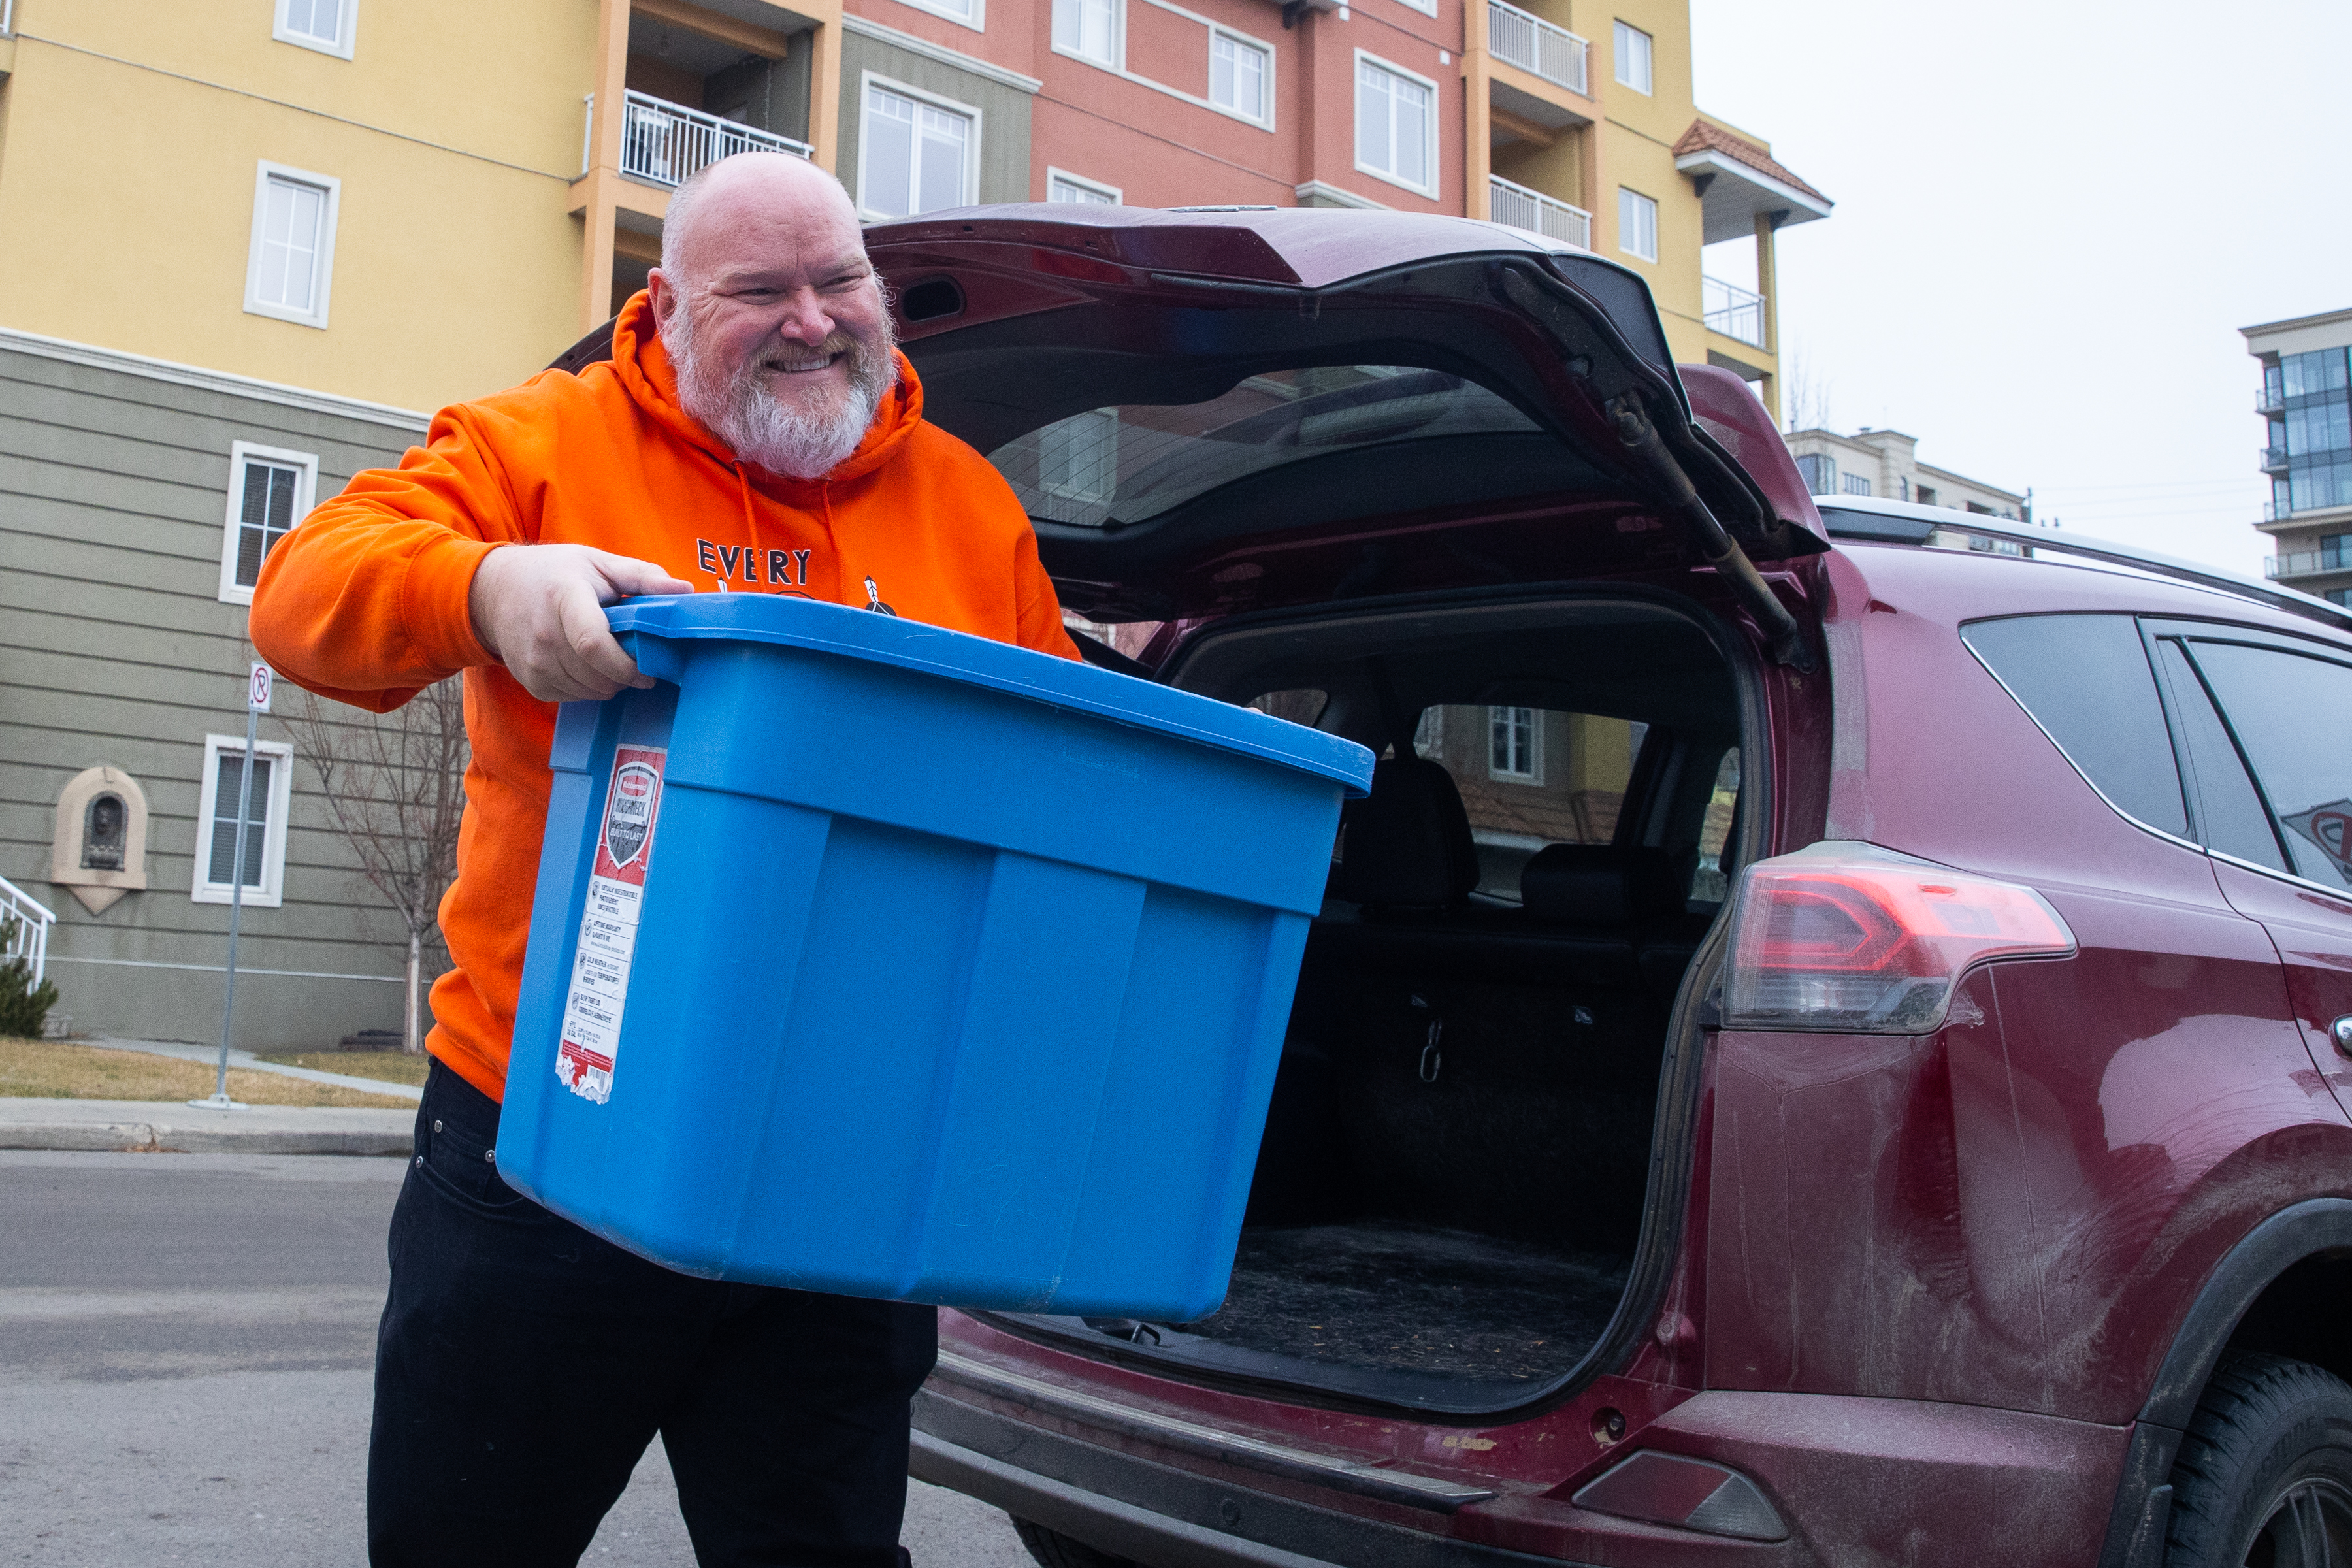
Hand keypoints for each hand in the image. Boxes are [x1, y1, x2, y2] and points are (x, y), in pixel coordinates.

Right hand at [468, 545, 693, 701]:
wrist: (494, 590)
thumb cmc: (555, 573)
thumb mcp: (599, 563)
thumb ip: (642, 576)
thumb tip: (686, 590)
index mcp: (564, 597)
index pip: (592, 643)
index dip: (626, 665)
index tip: (649, 669)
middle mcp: (542, 633)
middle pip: (596, 674)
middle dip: (626, 676)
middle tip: (639, 665)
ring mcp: (532, 661)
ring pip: (588, 691)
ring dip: (610, 684)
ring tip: (614, 661)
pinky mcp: (529, 681)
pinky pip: (572, 697)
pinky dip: (589, 688)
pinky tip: (589, 667)